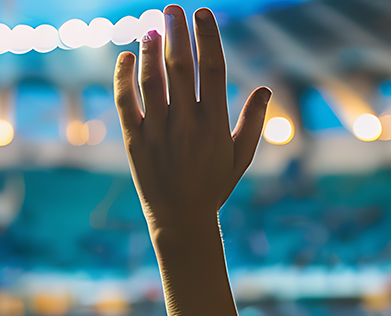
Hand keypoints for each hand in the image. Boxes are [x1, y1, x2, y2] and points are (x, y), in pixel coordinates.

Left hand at [113, 5, 270, 234]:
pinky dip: (124, 76)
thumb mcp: (240, 159)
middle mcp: (187, 125)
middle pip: (181, 67)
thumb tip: (265, 90)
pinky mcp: (135, 140)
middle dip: (177, 33)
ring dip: (150, 50)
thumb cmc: (214, 187)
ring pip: (152, 80)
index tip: (203, 14)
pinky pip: (127, 101)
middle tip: (172, 8)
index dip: (208, 38)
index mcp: (215, 126)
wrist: (181, 220)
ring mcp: (159, 132)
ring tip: (150, 28)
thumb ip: (253, 123)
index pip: (213, 71)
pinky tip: (126, 56)